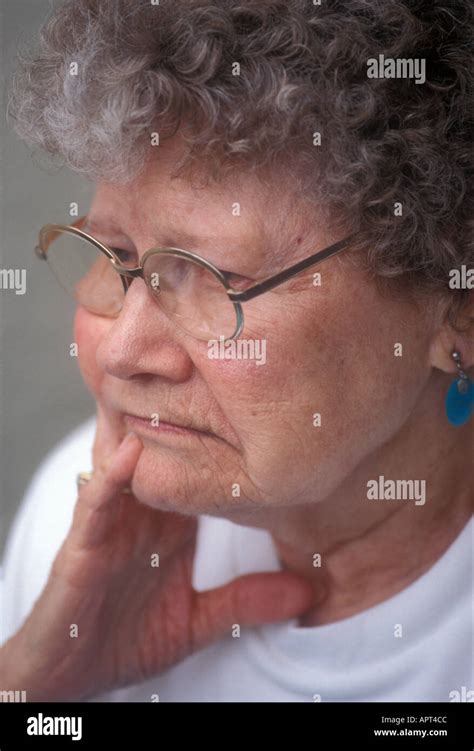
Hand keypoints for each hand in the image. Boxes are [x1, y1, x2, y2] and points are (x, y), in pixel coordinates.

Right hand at [0, 407, 313, 701]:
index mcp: (166, 521)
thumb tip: (310, 593)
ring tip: (172, 384)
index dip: (222, 436)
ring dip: (144, 427)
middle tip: (214, 366)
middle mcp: (139, 512)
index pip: (195, 466)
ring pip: (124, 463)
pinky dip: (112, 479)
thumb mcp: (198, 620)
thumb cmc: (127, 639)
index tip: (259, 404)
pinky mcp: (82, 546)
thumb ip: (247, 601)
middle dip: (182, 411)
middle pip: (160, 450)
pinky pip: (96, 504)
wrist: (70, 677)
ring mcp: (110, 523)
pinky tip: (131, 454)